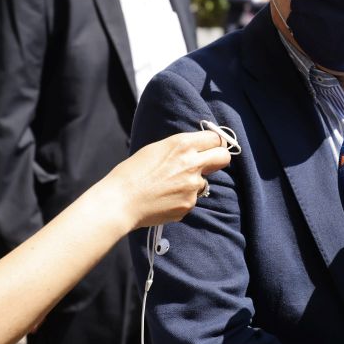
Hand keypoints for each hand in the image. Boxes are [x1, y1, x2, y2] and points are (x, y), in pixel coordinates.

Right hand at [107, 132, 231, 230]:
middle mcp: (192, 164)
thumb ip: (180, 148)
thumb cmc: (132, 173)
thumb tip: (196, 149)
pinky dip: (182, 199)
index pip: (216, 138)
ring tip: (168, 186)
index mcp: (183, 145)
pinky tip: (164, 198)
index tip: (212, 147)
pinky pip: (192, 199)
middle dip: (219, 159)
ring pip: (204, 182)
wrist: (120, 202)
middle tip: (209, 163)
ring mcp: (193, 186)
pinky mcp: (189, 204)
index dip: (214, 143)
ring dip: (193, 183)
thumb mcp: (156, 149)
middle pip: (223, 157)